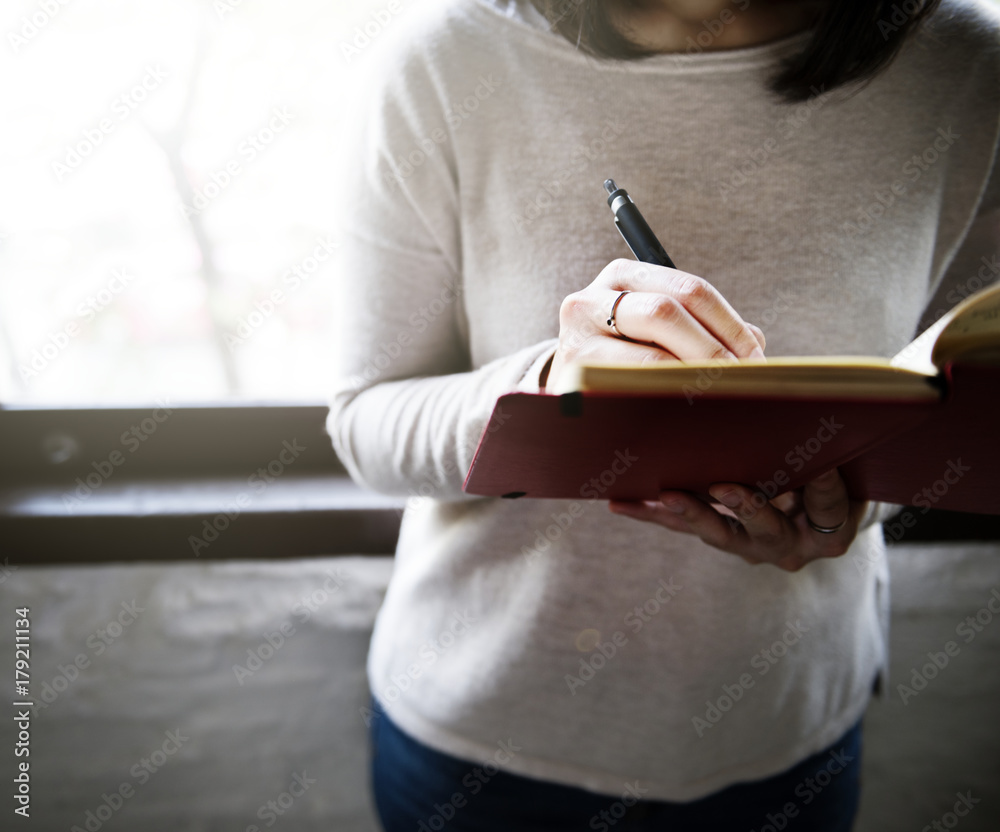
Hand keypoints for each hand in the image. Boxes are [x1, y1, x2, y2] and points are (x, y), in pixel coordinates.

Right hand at [543, 259, 765, 391]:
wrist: (570, 394)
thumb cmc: (624, 359)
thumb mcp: (656, 331)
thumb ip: (701, 328)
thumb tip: (755, 342)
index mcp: (622, 276)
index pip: (688, 289)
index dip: (729, 324)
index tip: (756, 356)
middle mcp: (591, 298)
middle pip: (666, 312)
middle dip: (713, 350)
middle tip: (743, 381)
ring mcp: (576, 337)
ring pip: (647, 355)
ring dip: (693, 379)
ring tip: (721, 398)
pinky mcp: (570, 377)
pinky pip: (628, 389)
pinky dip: (664, 400)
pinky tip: (685, 412)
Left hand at [608, 468, 867, 571]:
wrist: (816, 507)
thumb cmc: (834, 471)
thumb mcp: (843, 465)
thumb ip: (830, 452)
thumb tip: (812, 415)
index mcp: (830, 530)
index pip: (829, 509)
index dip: (824, 489)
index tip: (820, 465)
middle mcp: (789, 546)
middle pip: (766, 529)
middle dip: (745, 506)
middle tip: (723, 488)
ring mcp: (751, 546)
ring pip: (716, 531)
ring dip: (686, 512)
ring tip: (662, 495)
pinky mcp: (719, 537)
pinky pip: (683, 526)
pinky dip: (654, 512)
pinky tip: (621, 501)